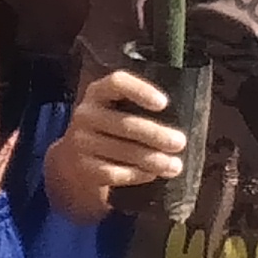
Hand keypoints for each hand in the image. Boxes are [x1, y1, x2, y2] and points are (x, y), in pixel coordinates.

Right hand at [53, 66, 187, 215]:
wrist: (74, 159)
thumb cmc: (111, 129)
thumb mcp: (117, 109)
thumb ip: (139, 108)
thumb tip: (183, 121)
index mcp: (98, 92)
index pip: (117, 83)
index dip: (140, 91)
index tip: (164, 103)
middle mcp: (86, 114)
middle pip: (125, 123)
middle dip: (156, 135)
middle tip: (180, 142)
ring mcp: (81, 142)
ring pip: (122, 151)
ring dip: (153, 160)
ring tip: (175, 165)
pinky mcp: (83, 167)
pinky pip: (114, 172)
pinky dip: (137, 174)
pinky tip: (152, 174)